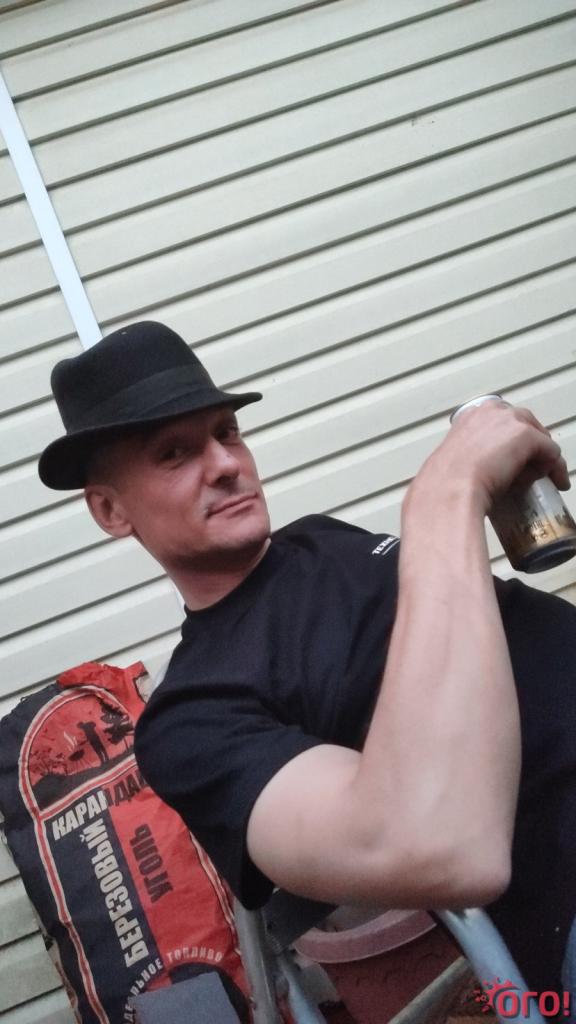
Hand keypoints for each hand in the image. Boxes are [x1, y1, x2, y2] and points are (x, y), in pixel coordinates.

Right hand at [416, 400, 569, 515]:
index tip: (515, 458)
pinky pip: (551, 452)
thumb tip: (489, 471)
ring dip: (542, 456)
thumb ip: (471, 458)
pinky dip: (556, 468)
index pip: (503, 421)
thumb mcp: (457, 462)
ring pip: (539, 436)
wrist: (449, 490)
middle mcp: (491, 411)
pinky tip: (555, 482)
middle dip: (532, 446)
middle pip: (525, 424)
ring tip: (541, 478)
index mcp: (471, 415)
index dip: (512, 441)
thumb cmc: (446, 483)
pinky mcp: (526, 435)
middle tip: (533, 469)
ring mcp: (510, 421)